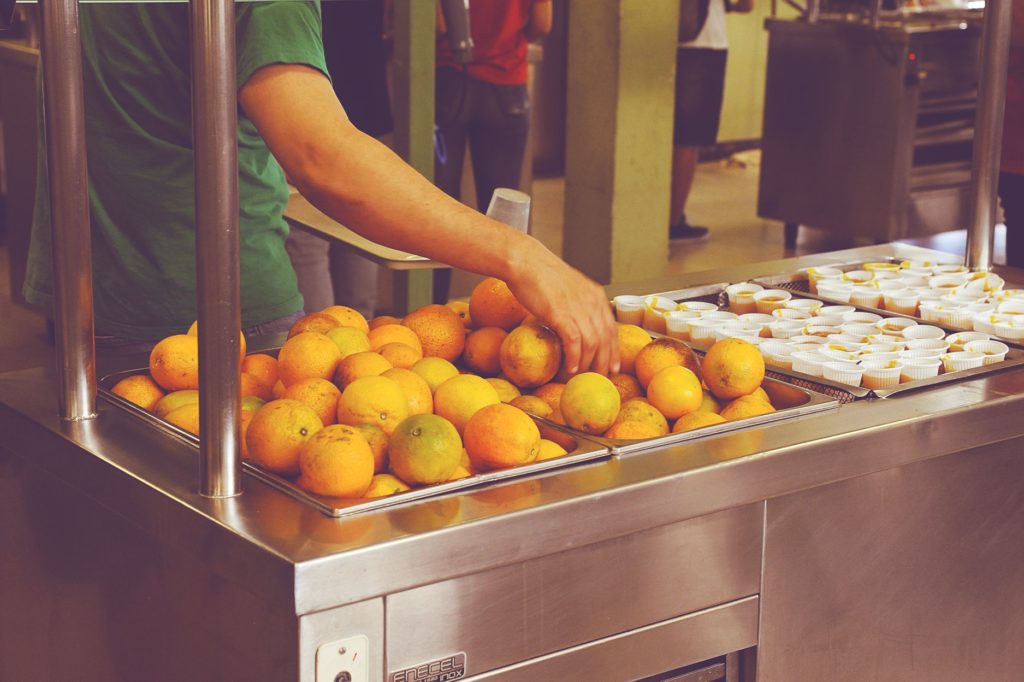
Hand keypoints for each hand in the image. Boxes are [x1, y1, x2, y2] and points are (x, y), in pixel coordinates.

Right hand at [505, 240, 619, 375]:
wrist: (525, 261)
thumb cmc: (540, 273)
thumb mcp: (569, 287)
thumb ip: (578, 304)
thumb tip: (577, 323)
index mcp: (596, 295)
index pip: (612, 328)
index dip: (613, 350)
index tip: (613, 365)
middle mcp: (591, 302)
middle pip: (606, 339)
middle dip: (605, 362)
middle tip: (601, 377)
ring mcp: (577, 308)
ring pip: (592, 344)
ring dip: (588, 364)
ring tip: (582, 375)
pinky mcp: (561, 315)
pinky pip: (574, 343)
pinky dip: (574, 359)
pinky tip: (570, 368)